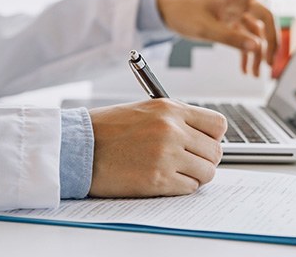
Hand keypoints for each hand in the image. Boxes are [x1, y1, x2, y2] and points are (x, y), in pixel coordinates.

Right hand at [88, 99, 226, 197]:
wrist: (77, 147)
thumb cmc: (108, 129)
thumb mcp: (146, 110)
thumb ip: (177, 120)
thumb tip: (204, 136)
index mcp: (171, 109)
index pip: (218, 124)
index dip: (213, 136)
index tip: (204, 142)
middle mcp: (172, 130)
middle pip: (216, 151)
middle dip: (205, 159)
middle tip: (190, 161)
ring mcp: (166, 155)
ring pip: (207, 172)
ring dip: (195, 175)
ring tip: (177, 172)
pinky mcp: (157, 179)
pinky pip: (189, 187)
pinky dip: (182, 187)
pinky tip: (165, 180)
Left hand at [156, 0, 295, 75]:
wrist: (164, 9)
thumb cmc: (182, 10)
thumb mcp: (205, 28)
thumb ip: (231, 38)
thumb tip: (256, 49)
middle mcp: (239, 0)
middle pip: (266, 19)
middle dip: (271, 42)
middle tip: (271, 65)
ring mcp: (234, 11)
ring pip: (256, 31)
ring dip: (258, 52)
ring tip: (257, 73)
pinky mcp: (227, 20)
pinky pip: (244, 36)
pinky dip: (246, 52)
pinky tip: (246, 69)